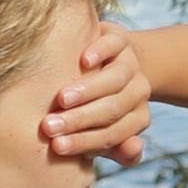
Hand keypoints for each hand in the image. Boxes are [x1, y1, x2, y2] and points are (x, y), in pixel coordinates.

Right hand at [42, 21, 150, 165]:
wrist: (94, 63)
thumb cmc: (91, 106)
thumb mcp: (99, 129)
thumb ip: (116, 147)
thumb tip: (135, 149)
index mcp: (138, 116)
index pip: (115, 133)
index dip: (86, 141)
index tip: (57, 147)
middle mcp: (138, 90)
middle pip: (114, 108)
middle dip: (80, 119)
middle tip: (49, 126)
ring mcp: (130, 63)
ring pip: (116, 78)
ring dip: (89, 90)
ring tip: (61, 99)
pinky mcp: (120, 38)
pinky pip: (115, 44)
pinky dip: (101, 52)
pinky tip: (84, 60)